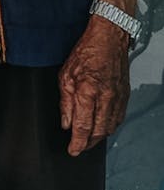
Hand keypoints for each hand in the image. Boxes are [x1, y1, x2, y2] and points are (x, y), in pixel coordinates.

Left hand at [58, 16, 130, 155]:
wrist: (109, 39)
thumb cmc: (86, 52)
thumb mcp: (66, 74)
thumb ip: (65, 102)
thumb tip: (65, 123)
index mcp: (87, 90)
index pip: (82, 126)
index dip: (77, 143)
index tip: (72, 150)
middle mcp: (105, 97)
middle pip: (98, 132)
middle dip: (88, 144)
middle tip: (79, 147)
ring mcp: (117, 97)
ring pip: (110, 127)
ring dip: (99, 137)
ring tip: (88, 140)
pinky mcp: (125, 96)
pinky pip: (118, 118)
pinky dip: (109, 127)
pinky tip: (102, 127)